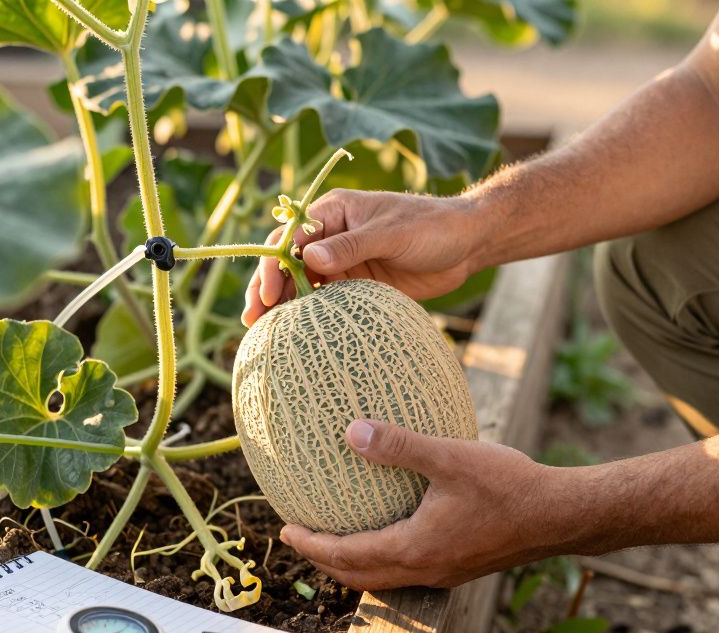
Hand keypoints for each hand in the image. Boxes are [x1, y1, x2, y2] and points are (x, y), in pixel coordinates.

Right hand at [242, 190, 482, 326]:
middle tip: (251, 318)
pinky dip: (308, 316)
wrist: (466, 244)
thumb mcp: (392, 232)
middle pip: (288, 263)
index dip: (274, 264)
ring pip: (301, 285)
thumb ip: (352, 245)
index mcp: (333, 212)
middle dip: (267, 288)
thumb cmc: (431, 226)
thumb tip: (311, 258)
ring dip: (282, 305)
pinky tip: (293, 334)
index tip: (269, 292)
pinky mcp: (355, 286)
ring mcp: (341, 263)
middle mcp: (330, 237)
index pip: (291, 238)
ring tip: (261, 331)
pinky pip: (325, 302)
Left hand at [279, 419, 579, 589]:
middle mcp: (425, 569)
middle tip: (300, 538)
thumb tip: (351, 431)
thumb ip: (399, 445)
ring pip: (383, 577)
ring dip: (353, 563)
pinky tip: (388, 530)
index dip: (312, 546)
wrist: (560, 515)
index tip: (285, 530)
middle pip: (359, 576)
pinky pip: (407, 570)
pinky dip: (382, 558)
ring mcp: (443, 572)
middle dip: (325, 561)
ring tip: (336, 539)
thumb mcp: (450, 457)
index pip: (347, 557)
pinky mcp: (459, 566)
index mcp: (414, 549)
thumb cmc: (509, 486)